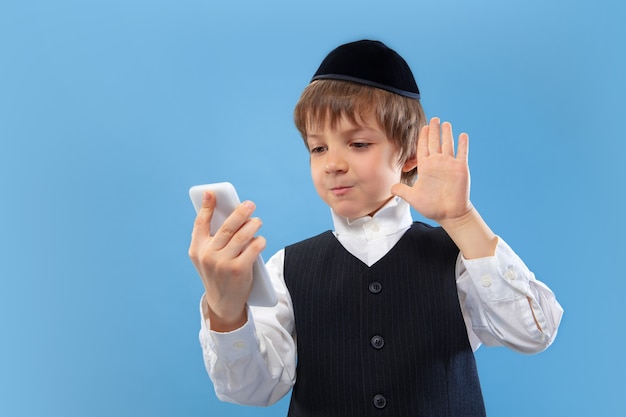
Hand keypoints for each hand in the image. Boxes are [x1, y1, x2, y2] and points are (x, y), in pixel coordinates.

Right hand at [188, 191, 265, 330]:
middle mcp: (207, 255)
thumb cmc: (218, 274)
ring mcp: (222, 263)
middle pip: (226, 227)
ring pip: (241, 236)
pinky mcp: (238, 270)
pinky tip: (260, 240)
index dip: (206, 206)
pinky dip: (259, 242)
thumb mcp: (207, 257)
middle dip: (239, 213)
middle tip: (249, 204)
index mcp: (197, 250)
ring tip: (257, 221)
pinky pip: (253, 249)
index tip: (212, 192)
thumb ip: (212, 238)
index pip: (200, 223)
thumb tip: (226, 212)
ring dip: (252, 225)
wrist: (223, 304)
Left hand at [391, 117, 472, 227]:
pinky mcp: (460, 168)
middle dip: (434, 130)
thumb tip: (390, 188)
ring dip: (447, 134)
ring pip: (448, 145)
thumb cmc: (432, 207)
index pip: (423, 148)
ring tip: (445, 123)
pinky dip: (463, 144)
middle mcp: (437, 163)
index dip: (422, 137)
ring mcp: (449, 164)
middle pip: (434, 142)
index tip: (422, 127)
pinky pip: (462, 153)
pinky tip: (462, 134)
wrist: (449, 214)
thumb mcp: (413, 198)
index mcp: (426, 167)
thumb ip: (402, 190)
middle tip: (434, 119)